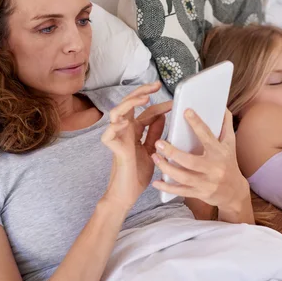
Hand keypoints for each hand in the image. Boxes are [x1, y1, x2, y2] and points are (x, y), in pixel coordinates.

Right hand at [101, 82, 171, 210]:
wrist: (127, 195)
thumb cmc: (138, 174)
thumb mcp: (152, 150)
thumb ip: (155, 134)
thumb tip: (162, 116)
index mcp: (134, 131)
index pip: (145, 112)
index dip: (159, 105)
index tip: (173, 103)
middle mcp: (124, 131)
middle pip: (128, 105)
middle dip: (141, 93)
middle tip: (155, 85)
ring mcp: (118, 139)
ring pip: (116, 113)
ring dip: (129, 104)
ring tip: (143, 99)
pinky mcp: (114, 150)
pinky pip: (108, 135)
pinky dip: (115, 127)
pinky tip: (126, 122)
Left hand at [151, 109, 252, 221]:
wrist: (234, 192)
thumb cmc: (229, 163)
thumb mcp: (230, 144)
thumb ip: (226, 125)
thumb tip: (222, 107)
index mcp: (220, 152)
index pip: (207, 136)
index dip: (197, 124)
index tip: (186, 111)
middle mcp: (214, 168)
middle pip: (190, 161)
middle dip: (173, 153)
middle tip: (158, 143)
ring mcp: (206, 183)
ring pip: (183, 176)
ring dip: (167, 168)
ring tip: (154, 157)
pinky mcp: (199, 193)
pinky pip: (181, 191)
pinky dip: (168, 188)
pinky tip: (156, 182)